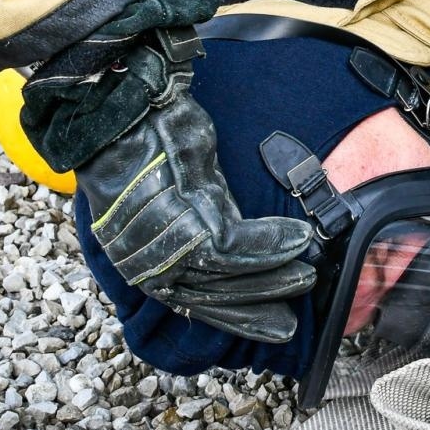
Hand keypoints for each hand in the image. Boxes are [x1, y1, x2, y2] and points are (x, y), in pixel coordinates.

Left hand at [75, 46, 315, 342]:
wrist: (122, 105)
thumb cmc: (143, 141)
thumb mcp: (169, 192)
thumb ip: (194, 222)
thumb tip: (227, 242)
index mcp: (138, 258)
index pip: (190, 301)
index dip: (232, 315)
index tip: (268, 323)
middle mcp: (145, 258)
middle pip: (209, 296)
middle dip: (255, 308)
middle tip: (290, 322)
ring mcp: (165, 238)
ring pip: (226, 275)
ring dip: (273, 276)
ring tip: (306, 274)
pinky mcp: (186, 213)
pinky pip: (234, 245)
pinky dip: (271, 244)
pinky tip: (299, 239)